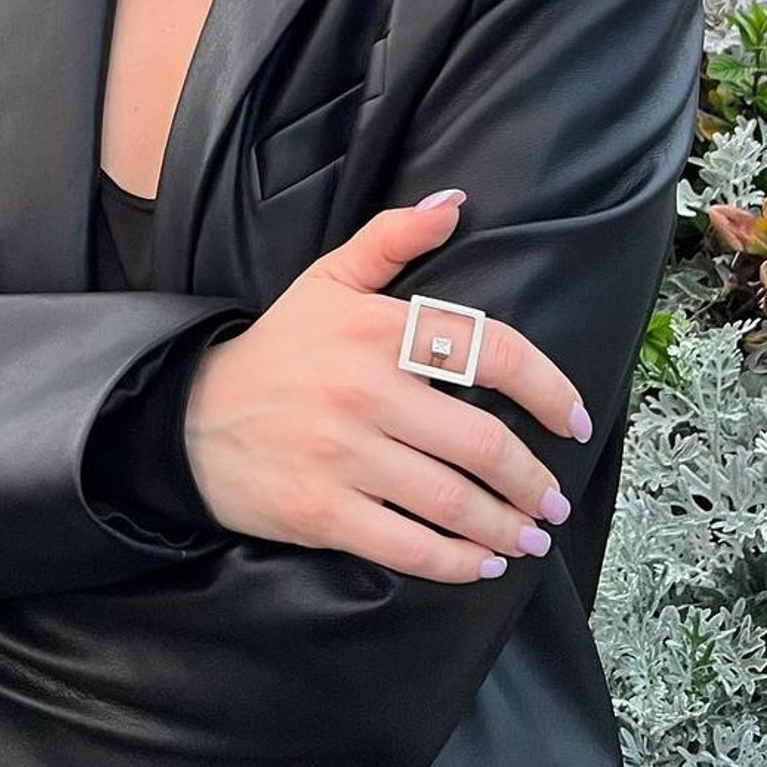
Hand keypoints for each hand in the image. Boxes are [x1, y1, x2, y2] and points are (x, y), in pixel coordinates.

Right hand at [182, 190, 589, 583]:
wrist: (190, 417)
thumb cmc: (277, 349)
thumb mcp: (328, 280)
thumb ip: (393, 237)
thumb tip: (455, 202)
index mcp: (376, 327)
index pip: (490, 350)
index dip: (548, 389)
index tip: (576, 421)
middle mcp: (364, 388)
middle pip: (481, 441)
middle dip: (532, 479)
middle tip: (555, 501)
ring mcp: (342, 454)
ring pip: (450, 500)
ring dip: (504, 527)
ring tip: (529, 538)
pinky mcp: (320, 510)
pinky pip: (406, 544)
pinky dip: (453, 562)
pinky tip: (479, 564)